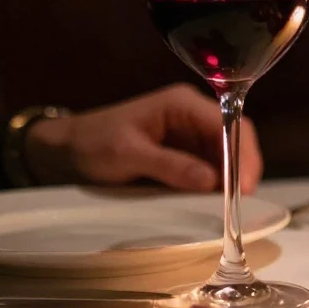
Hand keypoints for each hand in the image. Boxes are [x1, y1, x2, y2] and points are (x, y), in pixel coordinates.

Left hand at [21, 84, 262, 192]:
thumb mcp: (128, 155)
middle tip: (242, 200)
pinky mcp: (185, 152)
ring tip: (232, 204)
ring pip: (227, 153)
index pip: (228, 122)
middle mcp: (192, 114)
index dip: (242, 153)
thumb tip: (212, 181)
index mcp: (182, 103)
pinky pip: (212, 165)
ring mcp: (190, 133)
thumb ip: (171, 166)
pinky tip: (217, 199)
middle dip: (243, 166)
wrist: (63, 150)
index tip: (244, 186)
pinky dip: (218, 182)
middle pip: (234, 136)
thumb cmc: (92, 145)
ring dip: (232, 177)